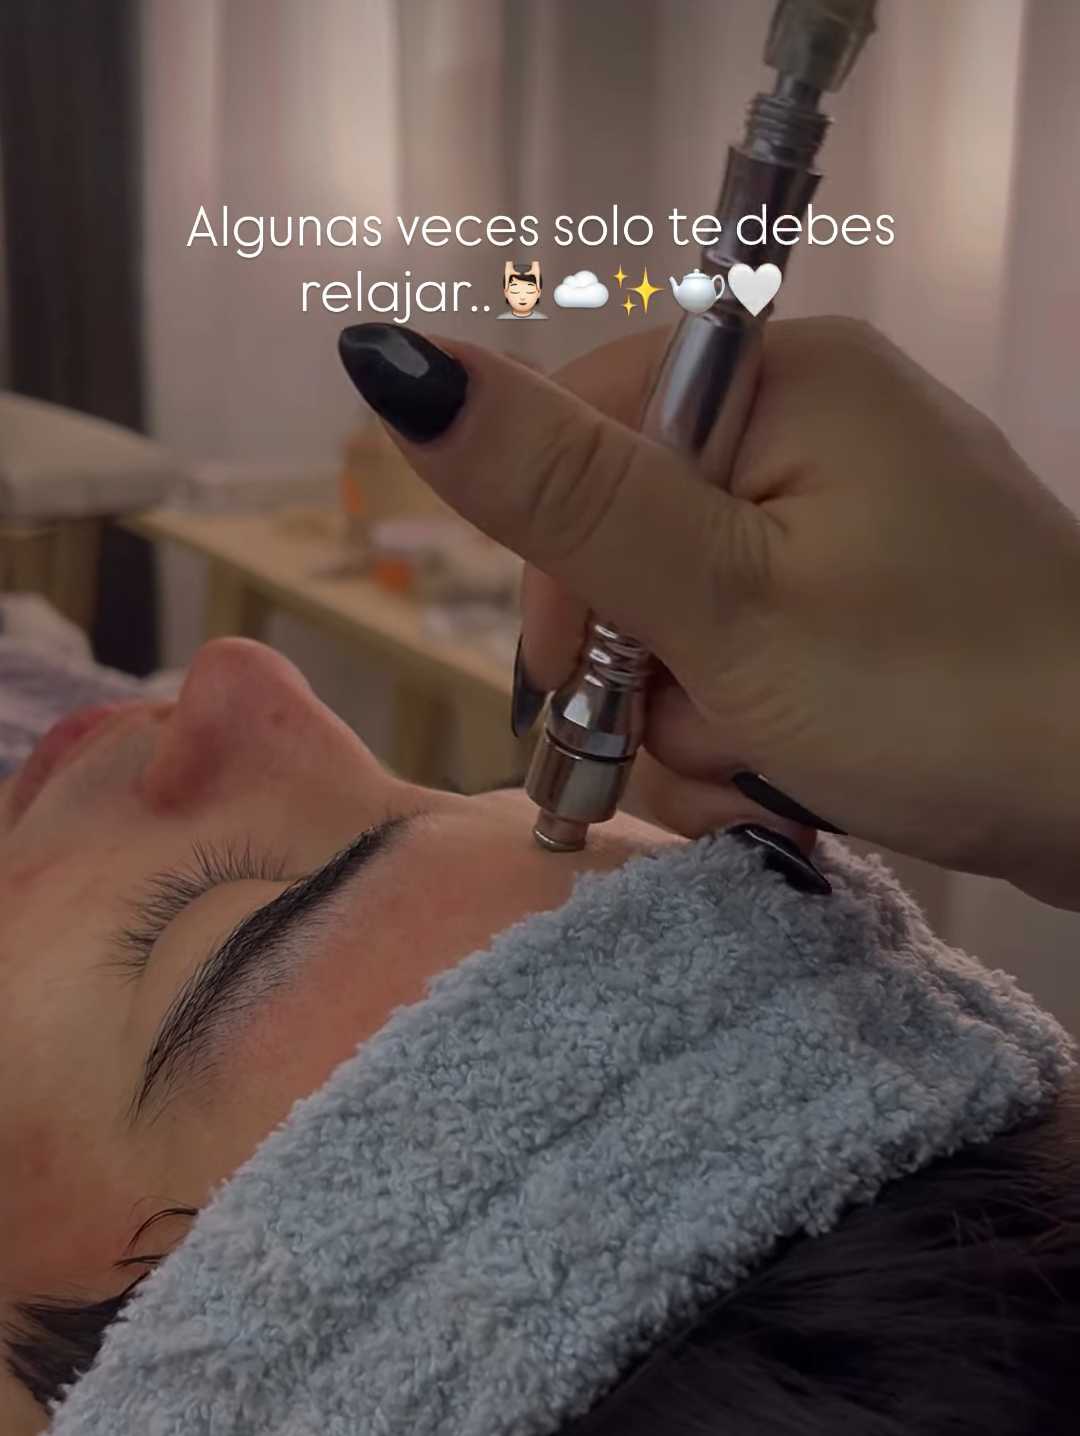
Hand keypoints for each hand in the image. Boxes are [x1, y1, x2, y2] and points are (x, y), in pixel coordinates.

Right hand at [338, 318, 1079, 910]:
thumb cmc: (940, 692)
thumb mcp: (725, 598)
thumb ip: (559, 491)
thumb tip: (394, 360)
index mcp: (778, 381)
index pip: (579, 437)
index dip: (559, 573)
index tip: (593, 675)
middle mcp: (808, 430)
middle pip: (622, 544)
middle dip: (638, 672)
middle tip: (710, 741)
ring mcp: (839, 523)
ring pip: (673, 621)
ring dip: (688, 724)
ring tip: (767, 773)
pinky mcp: (858, 604)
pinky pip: (741, 655)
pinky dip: (740, 731)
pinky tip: (787, 779)